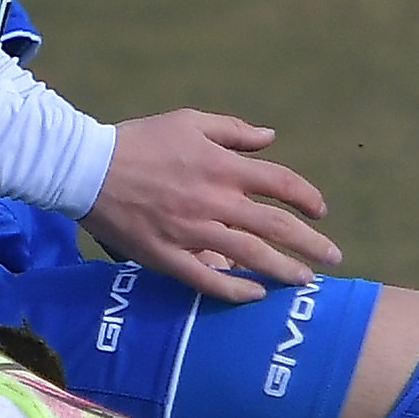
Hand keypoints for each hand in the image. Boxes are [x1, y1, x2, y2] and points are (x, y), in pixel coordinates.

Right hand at [87, 109, 340, 303]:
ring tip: (306, 280)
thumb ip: (233, 130)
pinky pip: (208, 279)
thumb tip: (270, 138)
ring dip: (285, 270)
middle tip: (333, 257)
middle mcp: (215, 201)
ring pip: (252, 257)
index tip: (320, 211)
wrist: (85, 168)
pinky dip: (236, 290)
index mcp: (223, 167)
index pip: (282, 184)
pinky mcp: (168, 255)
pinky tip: (255, 296)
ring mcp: (193, 231)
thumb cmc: (137, 140)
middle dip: (312, 243)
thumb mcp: (187, 121)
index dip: (308, 198)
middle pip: (278, 227)